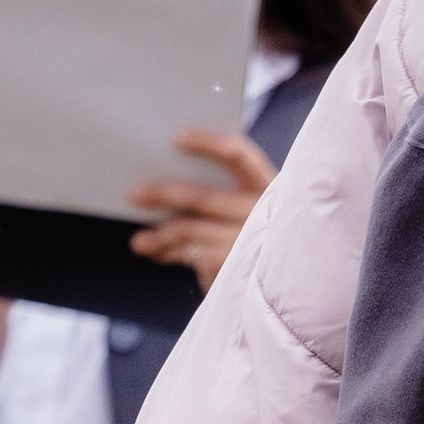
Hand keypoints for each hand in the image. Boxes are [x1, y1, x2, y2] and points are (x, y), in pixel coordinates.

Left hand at [127, 126, 274, 290]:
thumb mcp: (250, 208)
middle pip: (203, 197)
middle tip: (133, 194)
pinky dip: (171, 255)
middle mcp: (262, 212)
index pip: (238, 155)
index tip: (174, 138)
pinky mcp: (238, 268)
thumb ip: (220, 194)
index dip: (207, 144)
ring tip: (139, 242)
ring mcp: (250, 242)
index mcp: (268, 186)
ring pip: (191, 232)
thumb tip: (163, 181)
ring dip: (160, 237)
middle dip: (164, 194)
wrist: (290, 285)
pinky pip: (193, 257)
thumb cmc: (258, 236)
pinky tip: (159, 254)